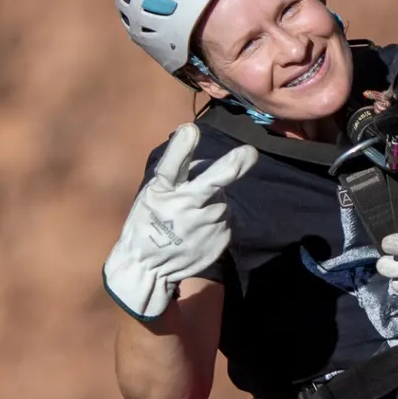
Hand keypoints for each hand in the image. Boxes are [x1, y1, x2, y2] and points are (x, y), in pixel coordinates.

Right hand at [104, 123, 257, 320]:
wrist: (148, 268)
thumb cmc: (148, 222)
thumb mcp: (151, 195)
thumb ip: (175, 177)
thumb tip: (207, 163)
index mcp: (162, 191)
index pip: (171, 167)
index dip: (181, 148)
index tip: (190, 130)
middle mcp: (184, 207)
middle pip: (210, 183)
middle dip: (231, 167)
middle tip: (249, 153)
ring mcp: (204, 226)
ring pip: (221, 200)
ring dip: (214, 201)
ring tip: (193, 215)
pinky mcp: (219, 239)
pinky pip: (225, 220)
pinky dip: (216, 220)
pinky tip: (199, 230)